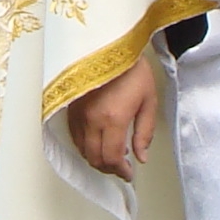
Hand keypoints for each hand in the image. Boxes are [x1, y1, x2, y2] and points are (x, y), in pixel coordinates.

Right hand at [65, 61, 161, 179]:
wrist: (112, 46)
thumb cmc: (133, 70)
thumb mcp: (149, 101)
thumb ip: (145, 133)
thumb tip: (141, 157)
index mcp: (114, 118)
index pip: (112, 158)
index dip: (120, 171)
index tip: (128, 173)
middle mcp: (92, 119)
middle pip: (95, 158)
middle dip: (109, 168)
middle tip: (121, 167)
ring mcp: (78, 114)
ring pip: (82, 150)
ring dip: (96, 158)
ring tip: (111, 156)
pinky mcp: (71, 107)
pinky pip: (74, 136)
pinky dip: (85, 146)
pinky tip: (97, 142)